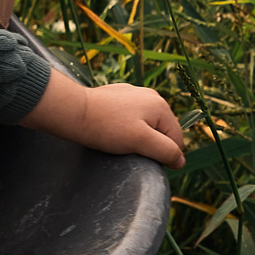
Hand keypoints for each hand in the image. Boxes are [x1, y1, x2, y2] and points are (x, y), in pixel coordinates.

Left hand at [26, 75, 184, 167]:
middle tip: (129, 150)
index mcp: (160, 105)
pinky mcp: (117, 97)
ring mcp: (133, 94)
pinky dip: (125, 127)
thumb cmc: (107, 128)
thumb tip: (180, 161)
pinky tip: (111, 131)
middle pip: (162, 131)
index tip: (142, 158)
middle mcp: (150, 95)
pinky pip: (130, 117)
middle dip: (150, 144)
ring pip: (146, 124)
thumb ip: (165, 151)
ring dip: (138, 137)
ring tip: (118, 141)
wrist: (73, 112)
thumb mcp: (141, 142)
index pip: (176, 139)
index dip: (164, 155)